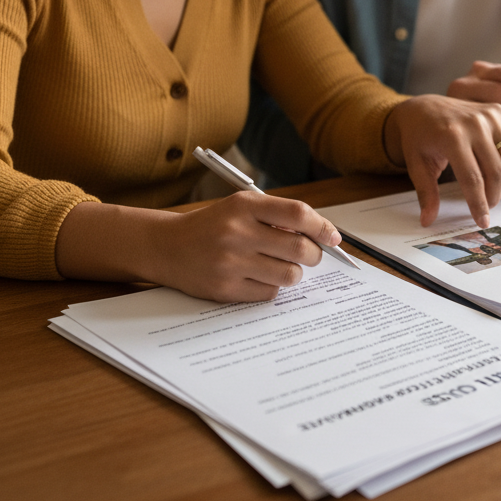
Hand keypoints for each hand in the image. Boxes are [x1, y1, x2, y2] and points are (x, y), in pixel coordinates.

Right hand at [56, 193, 344, 302]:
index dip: (322, 227)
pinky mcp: (225, 289)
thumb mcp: (241, 206)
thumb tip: (321, 234)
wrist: (167, 246)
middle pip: (300, 248)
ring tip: (282, 265)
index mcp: (245, 206)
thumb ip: (277, 215)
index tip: (333, 237)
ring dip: (294, 273)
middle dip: (313, 254)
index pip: (298, 214)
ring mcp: (230, 263)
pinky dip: (272, 287)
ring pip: (289, 275)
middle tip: (309, 254)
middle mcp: (237, 232)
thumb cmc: (213, 225)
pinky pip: (269, 294)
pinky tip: (259, 277)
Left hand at [382, 95, 500, 228]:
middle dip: (493, 196)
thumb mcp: (417, 165)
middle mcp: (474, 123)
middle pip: (496, 172)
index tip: (482, 222)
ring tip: (493, 189)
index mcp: (451, 136)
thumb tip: (428, 221)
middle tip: (487, 207)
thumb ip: (426, 193)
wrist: (424, 108)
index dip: (479, 204)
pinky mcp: (500, 110)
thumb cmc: (419, 139)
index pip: (472, 179)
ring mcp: (490, 114)